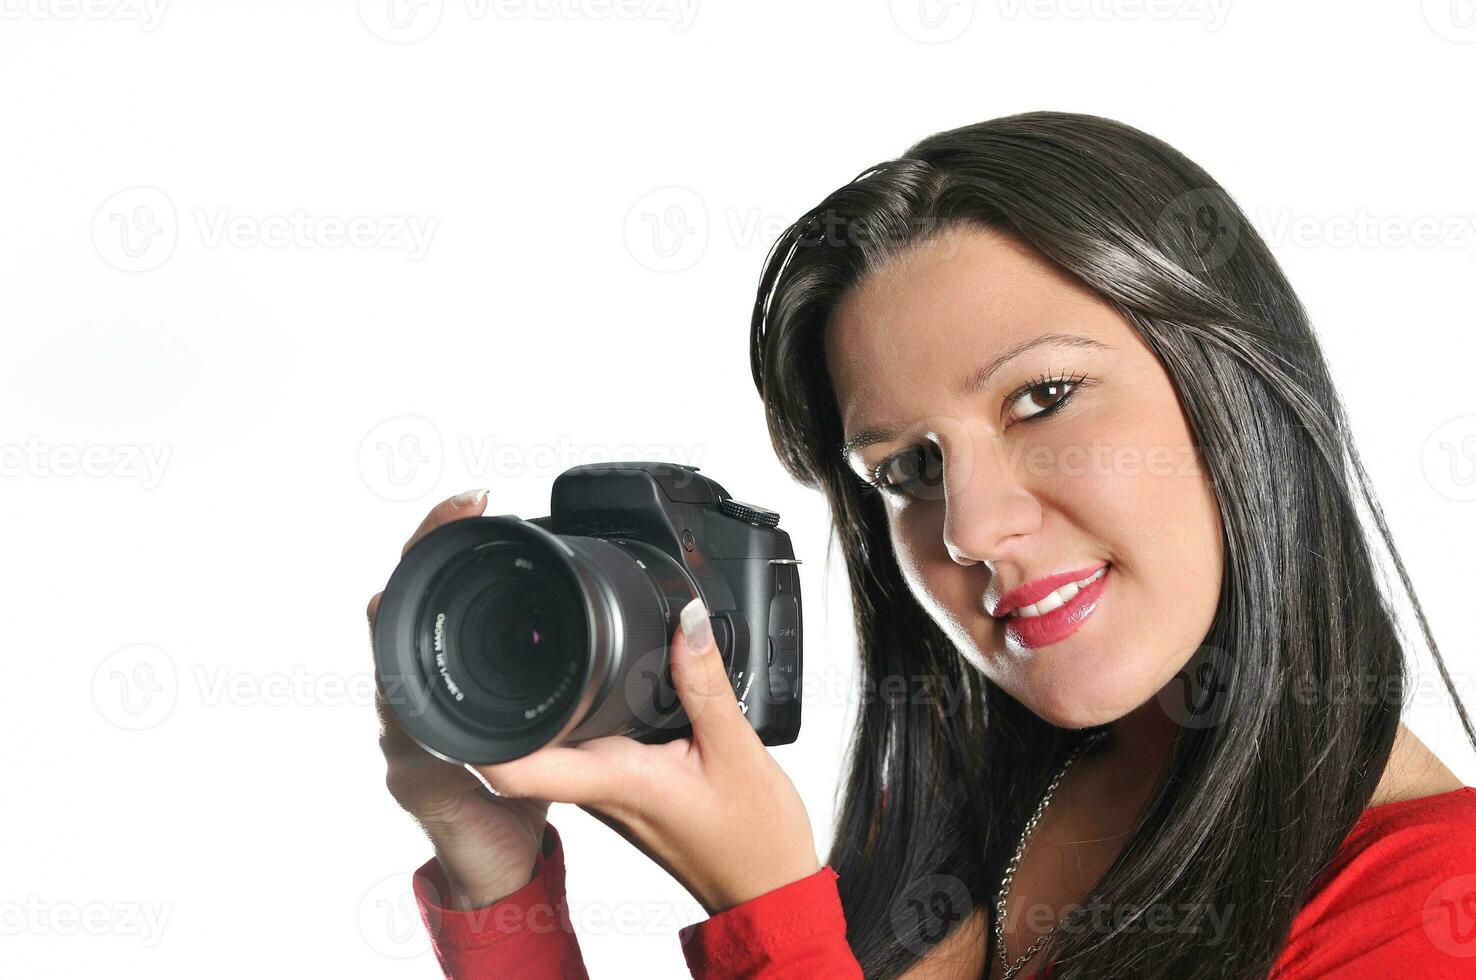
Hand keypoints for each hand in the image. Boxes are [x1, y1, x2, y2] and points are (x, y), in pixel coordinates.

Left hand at [370, 490, 820, 915]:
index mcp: (612, 778)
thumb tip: (687, 619)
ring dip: (549, 702)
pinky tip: (608, 686)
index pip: (513, 764)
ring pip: (556, 741)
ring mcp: (609, 791)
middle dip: (508, 690)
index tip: (461, 676)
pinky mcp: (627, 789)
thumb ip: (706, 681)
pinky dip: (587, 712)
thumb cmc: (752, 840)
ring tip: (546, 647)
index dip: (476, 727)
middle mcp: (598, 788)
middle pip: (526, 741)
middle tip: (501, 634)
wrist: (767, 889)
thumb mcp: (737, 749)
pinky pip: (589, 745)